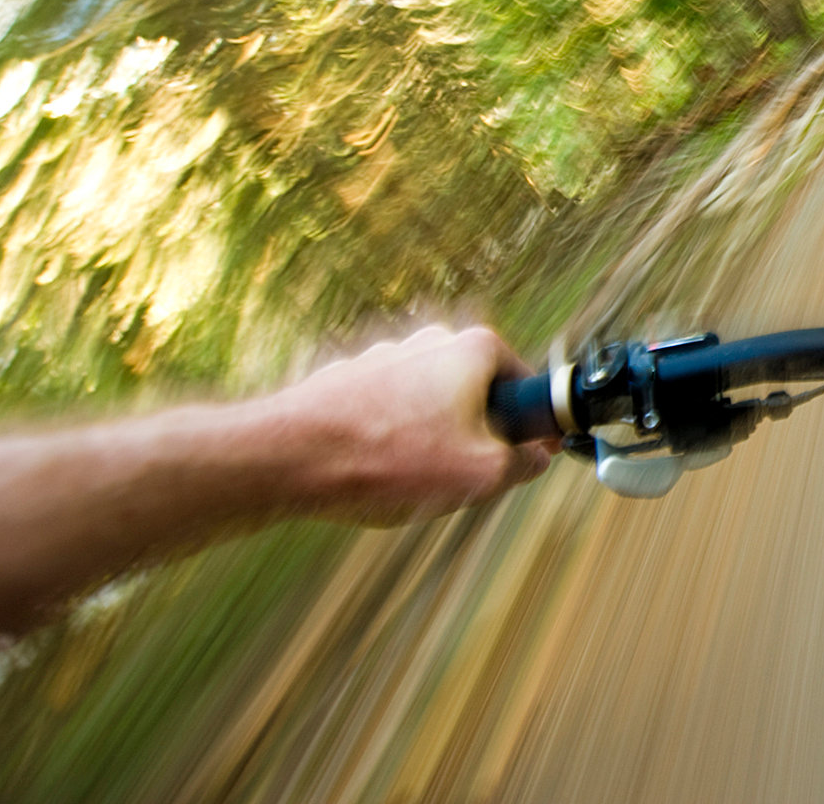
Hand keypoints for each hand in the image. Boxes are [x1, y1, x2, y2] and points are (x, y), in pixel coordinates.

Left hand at [270, 325, 553, 522]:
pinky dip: (395, 442)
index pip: (530, 386)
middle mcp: (432, 341)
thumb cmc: (386, 460)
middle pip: (481, 395)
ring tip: (412, 482)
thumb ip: (523, 465)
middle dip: (480, 437)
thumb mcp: (481, 475)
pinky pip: (393, 414)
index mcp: (473, 350)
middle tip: (469, 477)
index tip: (532, 456)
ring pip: (435, 407)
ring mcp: (387, 357)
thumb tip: (535, 460)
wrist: (286, 458)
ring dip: (435, 441)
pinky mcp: (351, 380)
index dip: (536, 427)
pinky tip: (377, 475)